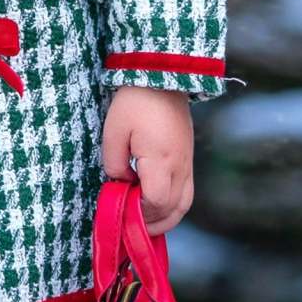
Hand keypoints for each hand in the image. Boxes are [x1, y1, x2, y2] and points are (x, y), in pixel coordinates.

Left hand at [100, 84, 192, 235]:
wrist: (162, 78)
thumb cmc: (134, 103)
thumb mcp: (113, 133)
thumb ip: (114, 164)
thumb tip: (121, 185)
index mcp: (162, 160)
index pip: (156, 201)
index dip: (139, 211)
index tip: (121, 206)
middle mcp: (180, 166)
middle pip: (173, 209)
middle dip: (151, 222)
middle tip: (130, 223)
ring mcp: (187, 164)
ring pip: (184, 205)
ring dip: (165, 218)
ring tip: (143, 222)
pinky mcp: (188, 160)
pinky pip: (186, 193)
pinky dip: (172, 206)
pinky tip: (154, 205)